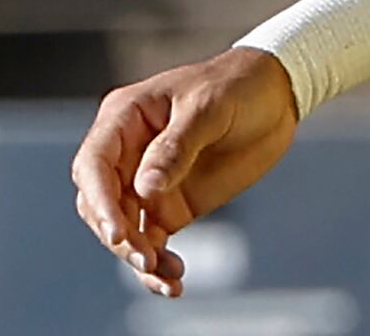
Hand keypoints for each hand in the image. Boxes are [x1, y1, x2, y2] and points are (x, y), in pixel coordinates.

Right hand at [70, 50, 297, 299]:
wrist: (275, 97)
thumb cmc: (236, 87)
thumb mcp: (208, 108)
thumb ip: (176, 146)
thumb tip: (144, 188)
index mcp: (125, 117)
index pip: (94, 164)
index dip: (100, 201)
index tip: (118, 234)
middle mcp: (128, 152)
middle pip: (100, 203)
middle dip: (117, 235)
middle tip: (146, 260)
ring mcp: (148, 182)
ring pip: (123, 229)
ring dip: (137, 257)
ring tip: (167, 278)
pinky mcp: (170, 205)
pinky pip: (151, 241)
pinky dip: (157, 265)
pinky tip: (174, 282)